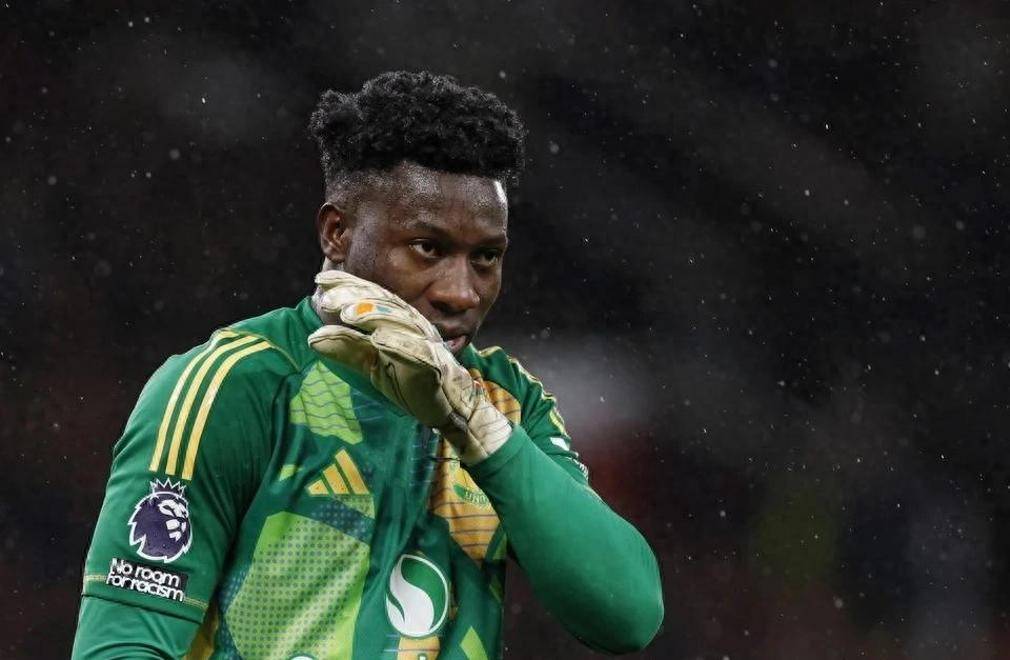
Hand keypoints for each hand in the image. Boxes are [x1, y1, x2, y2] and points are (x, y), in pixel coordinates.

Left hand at [307, 270, 511, 464]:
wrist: (449, 405)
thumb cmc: (411, 378)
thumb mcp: (371, 362)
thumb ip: (347, 347)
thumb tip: (313, 336)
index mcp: (398, 321)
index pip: (371, 298)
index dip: (348, 286)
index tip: (320, 281)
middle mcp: (412, 325)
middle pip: (383, 304)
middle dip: (356, 296)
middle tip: (327, 296)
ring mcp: (424, 344)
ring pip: (399, 322)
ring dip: (374, 315)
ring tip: (349, 313)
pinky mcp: (434, 366)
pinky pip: (417, 353)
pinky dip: (398, 345)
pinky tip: (379, 340)